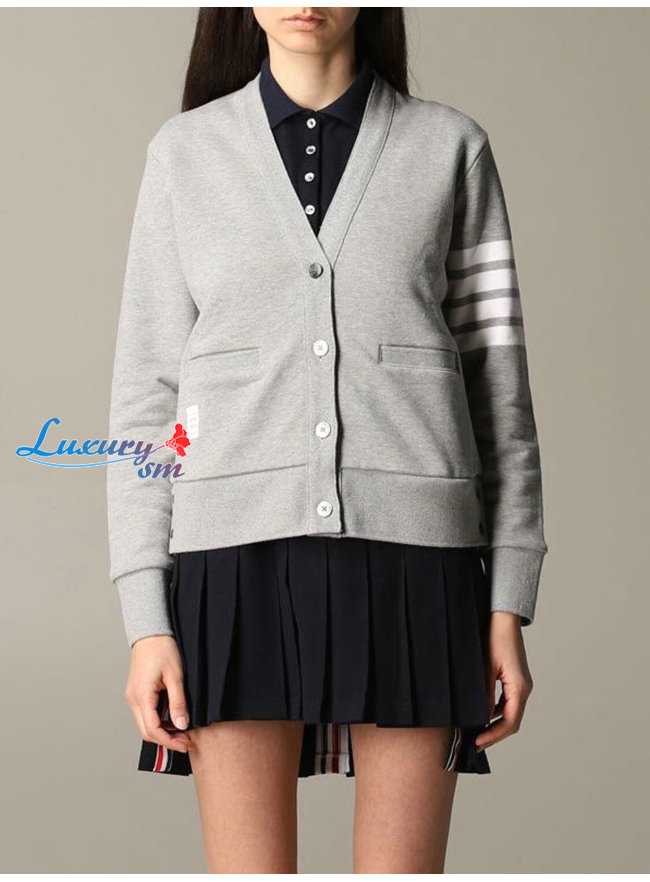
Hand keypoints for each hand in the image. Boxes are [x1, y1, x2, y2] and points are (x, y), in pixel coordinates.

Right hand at [124, 635, 192, 752]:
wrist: (150, 632)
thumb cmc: (162, 648)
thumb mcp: (175, 676)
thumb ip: (178, 702)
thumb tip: (181, 725)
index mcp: (142, 696)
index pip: (153, 730)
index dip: (170, 741)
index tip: (186, 744)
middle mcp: (133, 699)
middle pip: (147, 731)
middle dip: (167, 740)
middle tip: (187, 741)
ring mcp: (133, 696)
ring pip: (145, 724)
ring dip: (162, 731)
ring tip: (183, 732)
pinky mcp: (136, 692)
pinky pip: (145, 713)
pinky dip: (158, 721)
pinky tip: (172, 719)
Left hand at [475, 612, 533, 752]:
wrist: (503, 618)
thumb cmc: (495, 639)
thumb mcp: (485, 668)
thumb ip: (483, 694)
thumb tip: (479, 718)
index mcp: (519, 687)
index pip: (510, 722)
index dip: (494, 736)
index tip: (477, 743)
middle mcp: (524, 688)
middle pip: (511, 721)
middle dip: (494, 733)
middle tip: (474, 743)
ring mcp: (520, 684)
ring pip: (509, 712)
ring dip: (494, 723)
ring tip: (475, 731)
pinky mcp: (514, 679)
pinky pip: (506, 701)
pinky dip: (495, 710)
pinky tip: (480, 712)